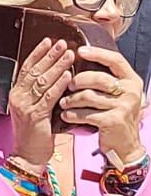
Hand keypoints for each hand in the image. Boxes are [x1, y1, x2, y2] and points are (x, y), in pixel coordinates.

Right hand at [7, 36, 75, 168]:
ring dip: (56, 66)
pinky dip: (59, 84)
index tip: (48, 40)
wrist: (28, 155)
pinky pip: (48, 96)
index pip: (26, 68)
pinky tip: (68, 75)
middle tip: (62, 42)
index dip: (37, 53)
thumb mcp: (34, 109)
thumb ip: (41, 93)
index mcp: (16, 93)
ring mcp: (25, 106)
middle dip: (49, 55)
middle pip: (34, 71)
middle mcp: (17, 97)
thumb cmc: (35, 133)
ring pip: (42, 81)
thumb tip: (57, 74)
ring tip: (69, 54)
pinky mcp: (35, 116)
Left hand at [61, 44, 146, 161]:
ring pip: (89, 96)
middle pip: (98, 78)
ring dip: (71, 100)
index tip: (79, 50)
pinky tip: (66, 115)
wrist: (124, 145)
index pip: (115, 60)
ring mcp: (124, 106)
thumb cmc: (114, 115)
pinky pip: (86, 113)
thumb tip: (79, 59)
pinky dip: (73, 114)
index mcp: (132, 80)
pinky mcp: (114, 121)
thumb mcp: (117, 95)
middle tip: (67, 85)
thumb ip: (106, 79)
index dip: (97, 53)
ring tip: (63, 103)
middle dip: (78, 80)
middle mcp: (131, 91)